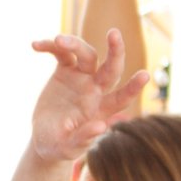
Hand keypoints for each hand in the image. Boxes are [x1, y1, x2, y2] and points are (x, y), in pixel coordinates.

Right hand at [28, 31, 147, 162]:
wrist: (46, 137)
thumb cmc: (60, 146)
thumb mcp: (68, 147)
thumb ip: (83, 138)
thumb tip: (100, 127)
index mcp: (101, 110)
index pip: (121, 98)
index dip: (132, 88)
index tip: (144, 75)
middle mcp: (96, 90)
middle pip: (111, 67)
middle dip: (115, 51)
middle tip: (114, 33)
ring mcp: (82, 78)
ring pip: (86, 54)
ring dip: (74, 44)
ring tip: (56, 40)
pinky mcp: (66, 72)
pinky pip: (61, 54)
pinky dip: (50, 47)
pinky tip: (36, 45)